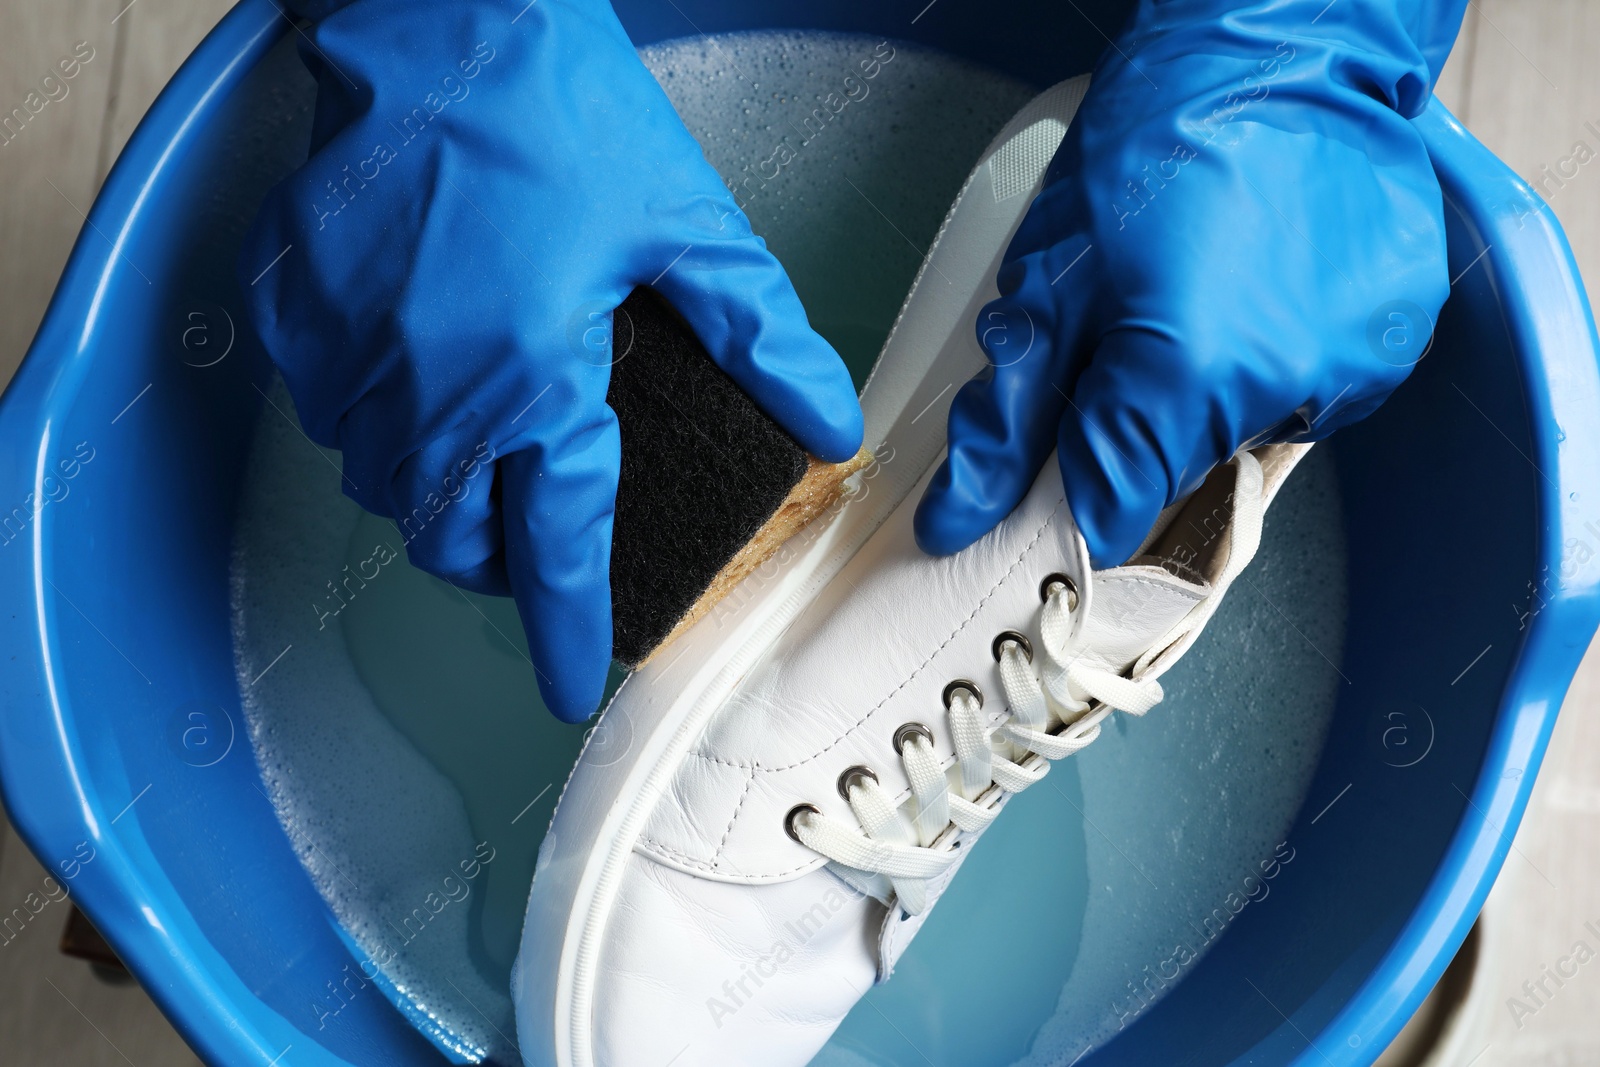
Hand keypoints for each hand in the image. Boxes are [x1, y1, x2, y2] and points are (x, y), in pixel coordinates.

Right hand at [240, 0, 862, 720]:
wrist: (432, 16)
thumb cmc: (558, 111)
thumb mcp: (689, 227)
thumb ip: (762, 339)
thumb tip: (828, 422)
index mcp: (534, 382)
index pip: (554, 548)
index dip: (567, 629)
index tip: (571, 686)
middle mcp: (429, 391)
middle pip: (454, 540)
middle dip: (498, 560)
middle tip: (534, 528)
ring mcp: (347, 355)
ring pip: (384, 488)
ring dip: (436, 494)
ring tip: (483, 444)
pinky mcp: (293, 311)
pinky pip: (327, 411)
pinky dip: (373, 418)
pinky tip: (415, 367)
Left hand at [915, 0, 1459, 565]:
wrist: (1283, 46)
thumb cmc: (1154, 140)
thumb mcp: (1047, 278)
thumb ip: (1004, 414)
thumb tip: (958, 516)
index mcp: (1184, 377)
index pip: (1110, 512)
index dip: (1069, 493)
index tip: (1054, 462)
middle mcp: (1280, 387)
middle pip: (1174, 469)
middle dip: (1135, 419)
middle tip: (1131, 324)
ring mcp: (1349, 368)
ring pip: (1240, 431)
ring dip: (1208, 389)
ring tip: (1204, 287)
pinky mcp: (1391, 344)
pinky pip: (1307, 391)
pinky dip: (1275, 356)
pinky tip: (1263, 283)